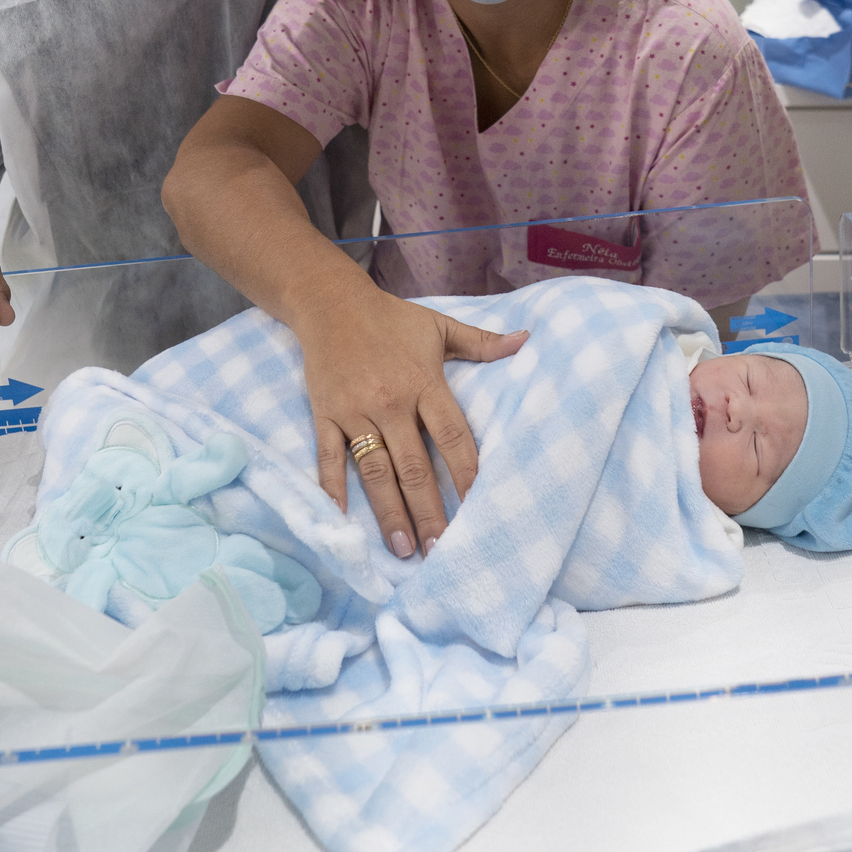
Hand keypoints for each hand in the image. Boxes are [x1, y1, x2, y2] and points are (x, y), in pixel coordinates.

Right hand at [300, 286, 527, 558]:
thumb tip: (527, 340)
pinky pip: (328, 457)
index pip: (453, 436)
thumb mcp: (439, 326)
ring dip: (389, 511)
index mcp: (423, 383)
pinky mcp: (325, 414)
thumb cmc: (391, 317)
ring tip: (403, 548)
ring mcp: (355, 411)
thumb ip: (481, 342)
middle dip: (428, 511)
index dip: (466, 474)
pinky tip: (343, 520)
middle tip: (441, 550)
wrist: (330, 301)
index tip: (478, 508)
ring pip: (374, 471)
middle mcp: (390, 402)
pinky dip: (332, 488)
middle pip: (413, 466)